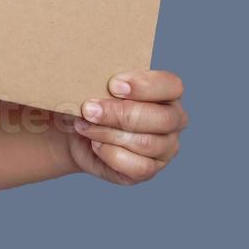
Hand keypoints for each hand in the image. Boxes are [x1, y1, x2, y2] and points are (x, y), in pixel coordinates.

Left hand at [64, 70, 187, 185]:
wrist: (75, 129)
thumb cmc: (90, 99)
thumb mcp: (93, 84)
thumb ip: (100, 78)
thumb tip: (89, 79)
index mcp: (167, 92)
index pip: (171, 85)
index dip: (143, 85)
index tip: (113, 85)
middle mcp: (173, 120)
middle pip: (162, 119)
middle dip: (120, 113)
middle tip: (89, 109)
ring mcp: (165, 148)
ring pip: (146, 143)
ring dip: (108, 133)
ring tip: (85, 125)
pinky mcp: (149, 169)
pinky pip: (138, 167)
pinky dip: (110, 154)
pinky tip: (95, 144)